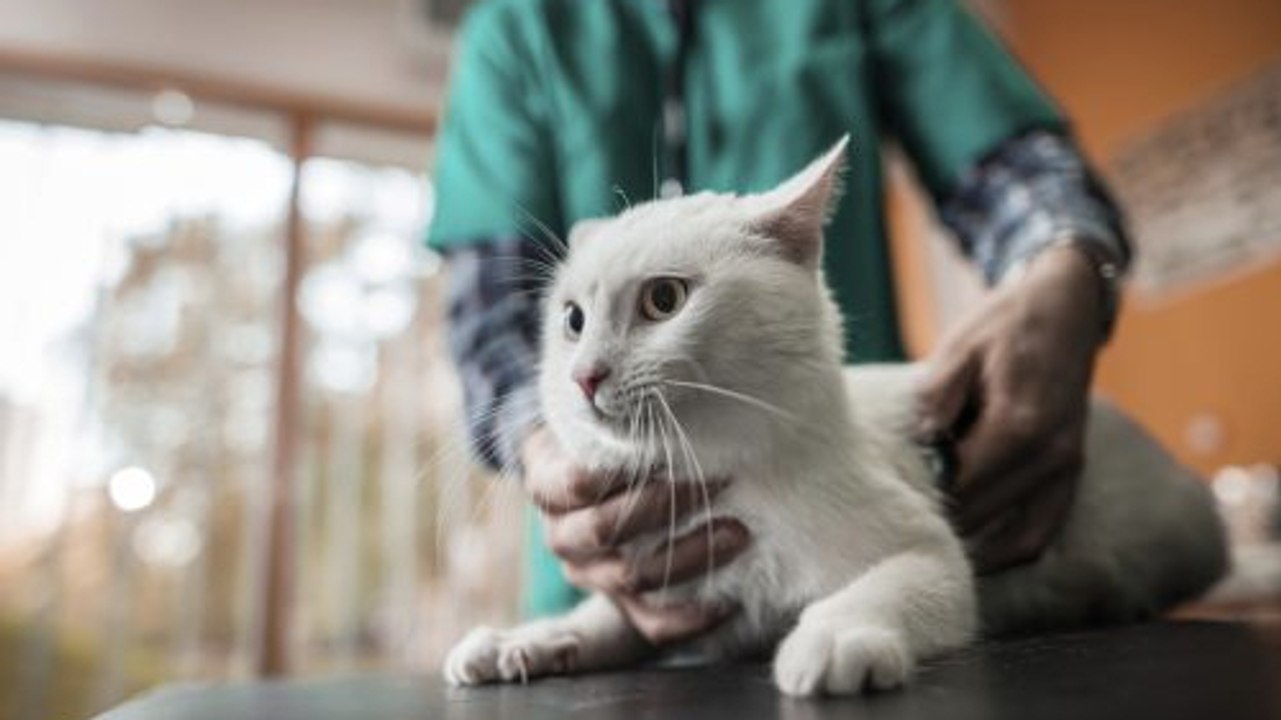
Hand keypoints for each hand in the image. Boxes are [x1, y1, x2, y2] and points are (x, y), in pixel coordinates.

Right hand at [520, 425, 750, 643]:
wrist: (583, 480)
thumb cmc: (599, 439)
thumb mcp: (589, 417)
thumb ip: (605, 405)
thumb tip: (632, 371)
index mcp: (548, 486)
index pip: (578, 483)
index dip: (626, 470)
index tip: (676, 446)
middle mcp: (562, 536)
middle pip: (604, 529)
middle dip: (665, 506)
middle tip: (719, 481)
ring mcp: (588, 574)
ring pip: (631, 578)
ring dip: (690, 556)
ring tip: (739, 532)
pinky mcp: (617, 603)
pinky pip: (649, 623)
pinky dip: (689, 618)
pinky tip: (728, 601)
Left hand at [916, 245, 1106, 573]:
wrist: (1066, 307)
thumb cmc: (1004, 324)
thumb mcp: (959, 347)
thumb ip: (938, 397)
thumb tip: (920, 444)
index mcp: (1019, 423)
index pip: (962, 486)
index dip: (922, 500)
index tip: (886, 505)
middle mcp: (1051, 455)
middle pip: (985, 516)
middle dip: (941, 525)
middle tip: (896, 530)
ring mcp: (1068, 467)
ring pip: (1021, 539)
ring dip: (976, 548)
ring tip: (931, 547)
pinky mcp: (1072, 472)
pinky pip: (1044, 530)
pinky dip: (1010, 550)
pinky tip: (974, 551)